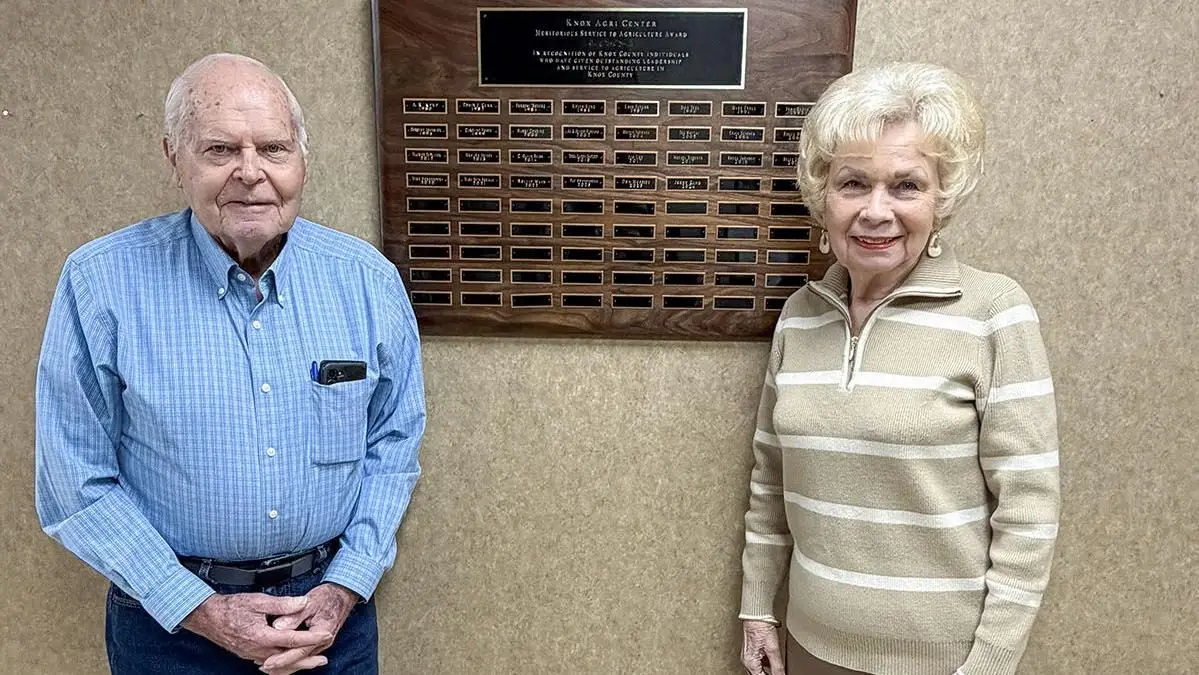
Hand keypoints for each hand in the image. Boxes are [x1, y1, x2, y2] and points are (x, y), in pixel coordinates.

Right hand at [181, 593, 332, 667]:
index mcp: (262, 636)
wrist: (209, 618)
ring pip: (279, 664)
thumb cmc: (231, 608)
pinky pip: (270, 664)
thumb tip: (303, 602)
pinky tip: (289, 663)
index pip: (293, 639)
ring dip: (296, 664)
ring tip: (312, 663)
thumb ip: (282, 604)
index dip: (312, 638)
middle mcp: (258, 650)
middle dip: (307, 659)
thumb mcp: (258, 601)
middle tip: (323, 658)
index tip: (326, 634)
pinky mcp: (249, 655)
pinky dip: (282, 666)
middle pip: (288, 659)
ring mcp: (253, 654)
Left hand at [260, 583, 358, 673]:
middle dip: (282, 666)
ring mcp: (321, 644)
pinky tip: (279, 660)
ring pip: (301, 659)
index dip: (283, 658)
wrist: (342, 595)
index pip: (300, 650)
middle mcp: (323, 642)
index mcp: (322, 633)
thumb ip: (294, 615)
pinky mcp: (317, 643)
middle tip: (263, 668)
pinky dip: (291, 659)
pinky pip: (303, 655)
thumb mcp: (310, 602)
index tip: (269, 663)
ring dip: (285, 665)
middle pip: (300, 659)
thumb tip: (277, 626)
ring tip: (267, 668)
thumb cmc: (326, 597)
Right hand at [741, 620, 783, 673]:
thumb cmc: (761, 626)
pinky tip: (771, 662)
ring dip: (767, 671)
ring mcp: (748, 656)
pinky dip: (764, 665)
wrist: (755, 614)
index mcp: (750, 662)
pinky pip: (757, 663)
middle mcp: (746, 661)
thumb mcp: (773, 649)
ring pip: (758, 670)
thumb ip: (777, 666)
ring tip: (776, 668)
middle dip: (768, 674)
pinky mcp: (751, 651)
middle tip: (778, 672)